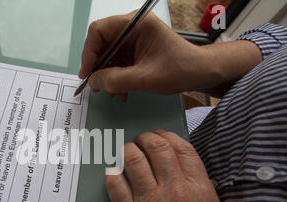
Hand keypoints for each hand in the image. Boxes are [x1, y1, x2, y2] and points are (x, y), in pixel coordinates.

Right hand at [79, 12, 261, 97]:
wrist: (199, 73)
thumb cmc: (179, 69)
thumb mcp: (145, 78)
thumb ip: (116, 80)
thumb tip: (93, 81)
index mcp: (136, 24)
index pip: (99, 31)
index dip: (89, 53)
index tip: (87, 74)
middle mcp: (132, 27)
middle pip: (101, 43)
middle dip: (98, 66)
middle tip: (97, 86)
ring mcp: (133, 38)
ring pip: (107, 54)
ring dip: (107, 75)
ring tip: (112, 92)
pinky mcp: (135, 49)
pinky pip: (117, 61)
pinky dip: (115, 76)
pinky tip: (121, 90)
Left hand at [106, 129, 237, 201]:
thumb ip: (199, 193)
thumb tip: (184, 177)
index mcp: (200, 191)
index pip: (182, 148)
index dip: (168, 136)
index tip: (160, 135)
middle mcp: (175, 191)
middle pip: (156, 148)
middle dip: (145, 139)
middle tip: (140, 141)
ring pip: (133, 160)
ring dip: (127, 152)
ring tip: (125, 153)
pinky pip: (115, 184)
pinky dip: (112, 175)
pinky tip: (113, 175)